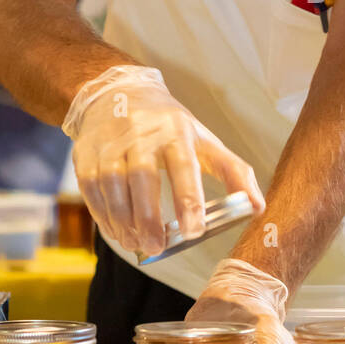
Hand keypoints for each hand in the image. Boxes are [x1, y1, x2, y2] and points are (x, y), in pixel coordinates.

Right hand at [62, 65, 264, 256]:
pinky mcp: (86, 154)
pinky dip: (104, 216)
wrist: (117, 95)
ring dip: (123, 221)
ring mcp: (109, 144)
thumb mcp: (204, 141)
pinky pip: (91, 190)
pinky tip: (119, 233)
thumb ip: (233, 172)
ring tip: (138, 245)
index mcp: (175, 131)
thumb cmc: (168, 126)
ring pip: (112, 185)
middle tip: (158, 248)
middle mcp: (140, 134)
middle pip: (142, 177)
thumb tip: (258, 207)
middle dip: (148, 217)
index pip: (182, 166)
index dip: (188, 199)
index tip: (194, 230)